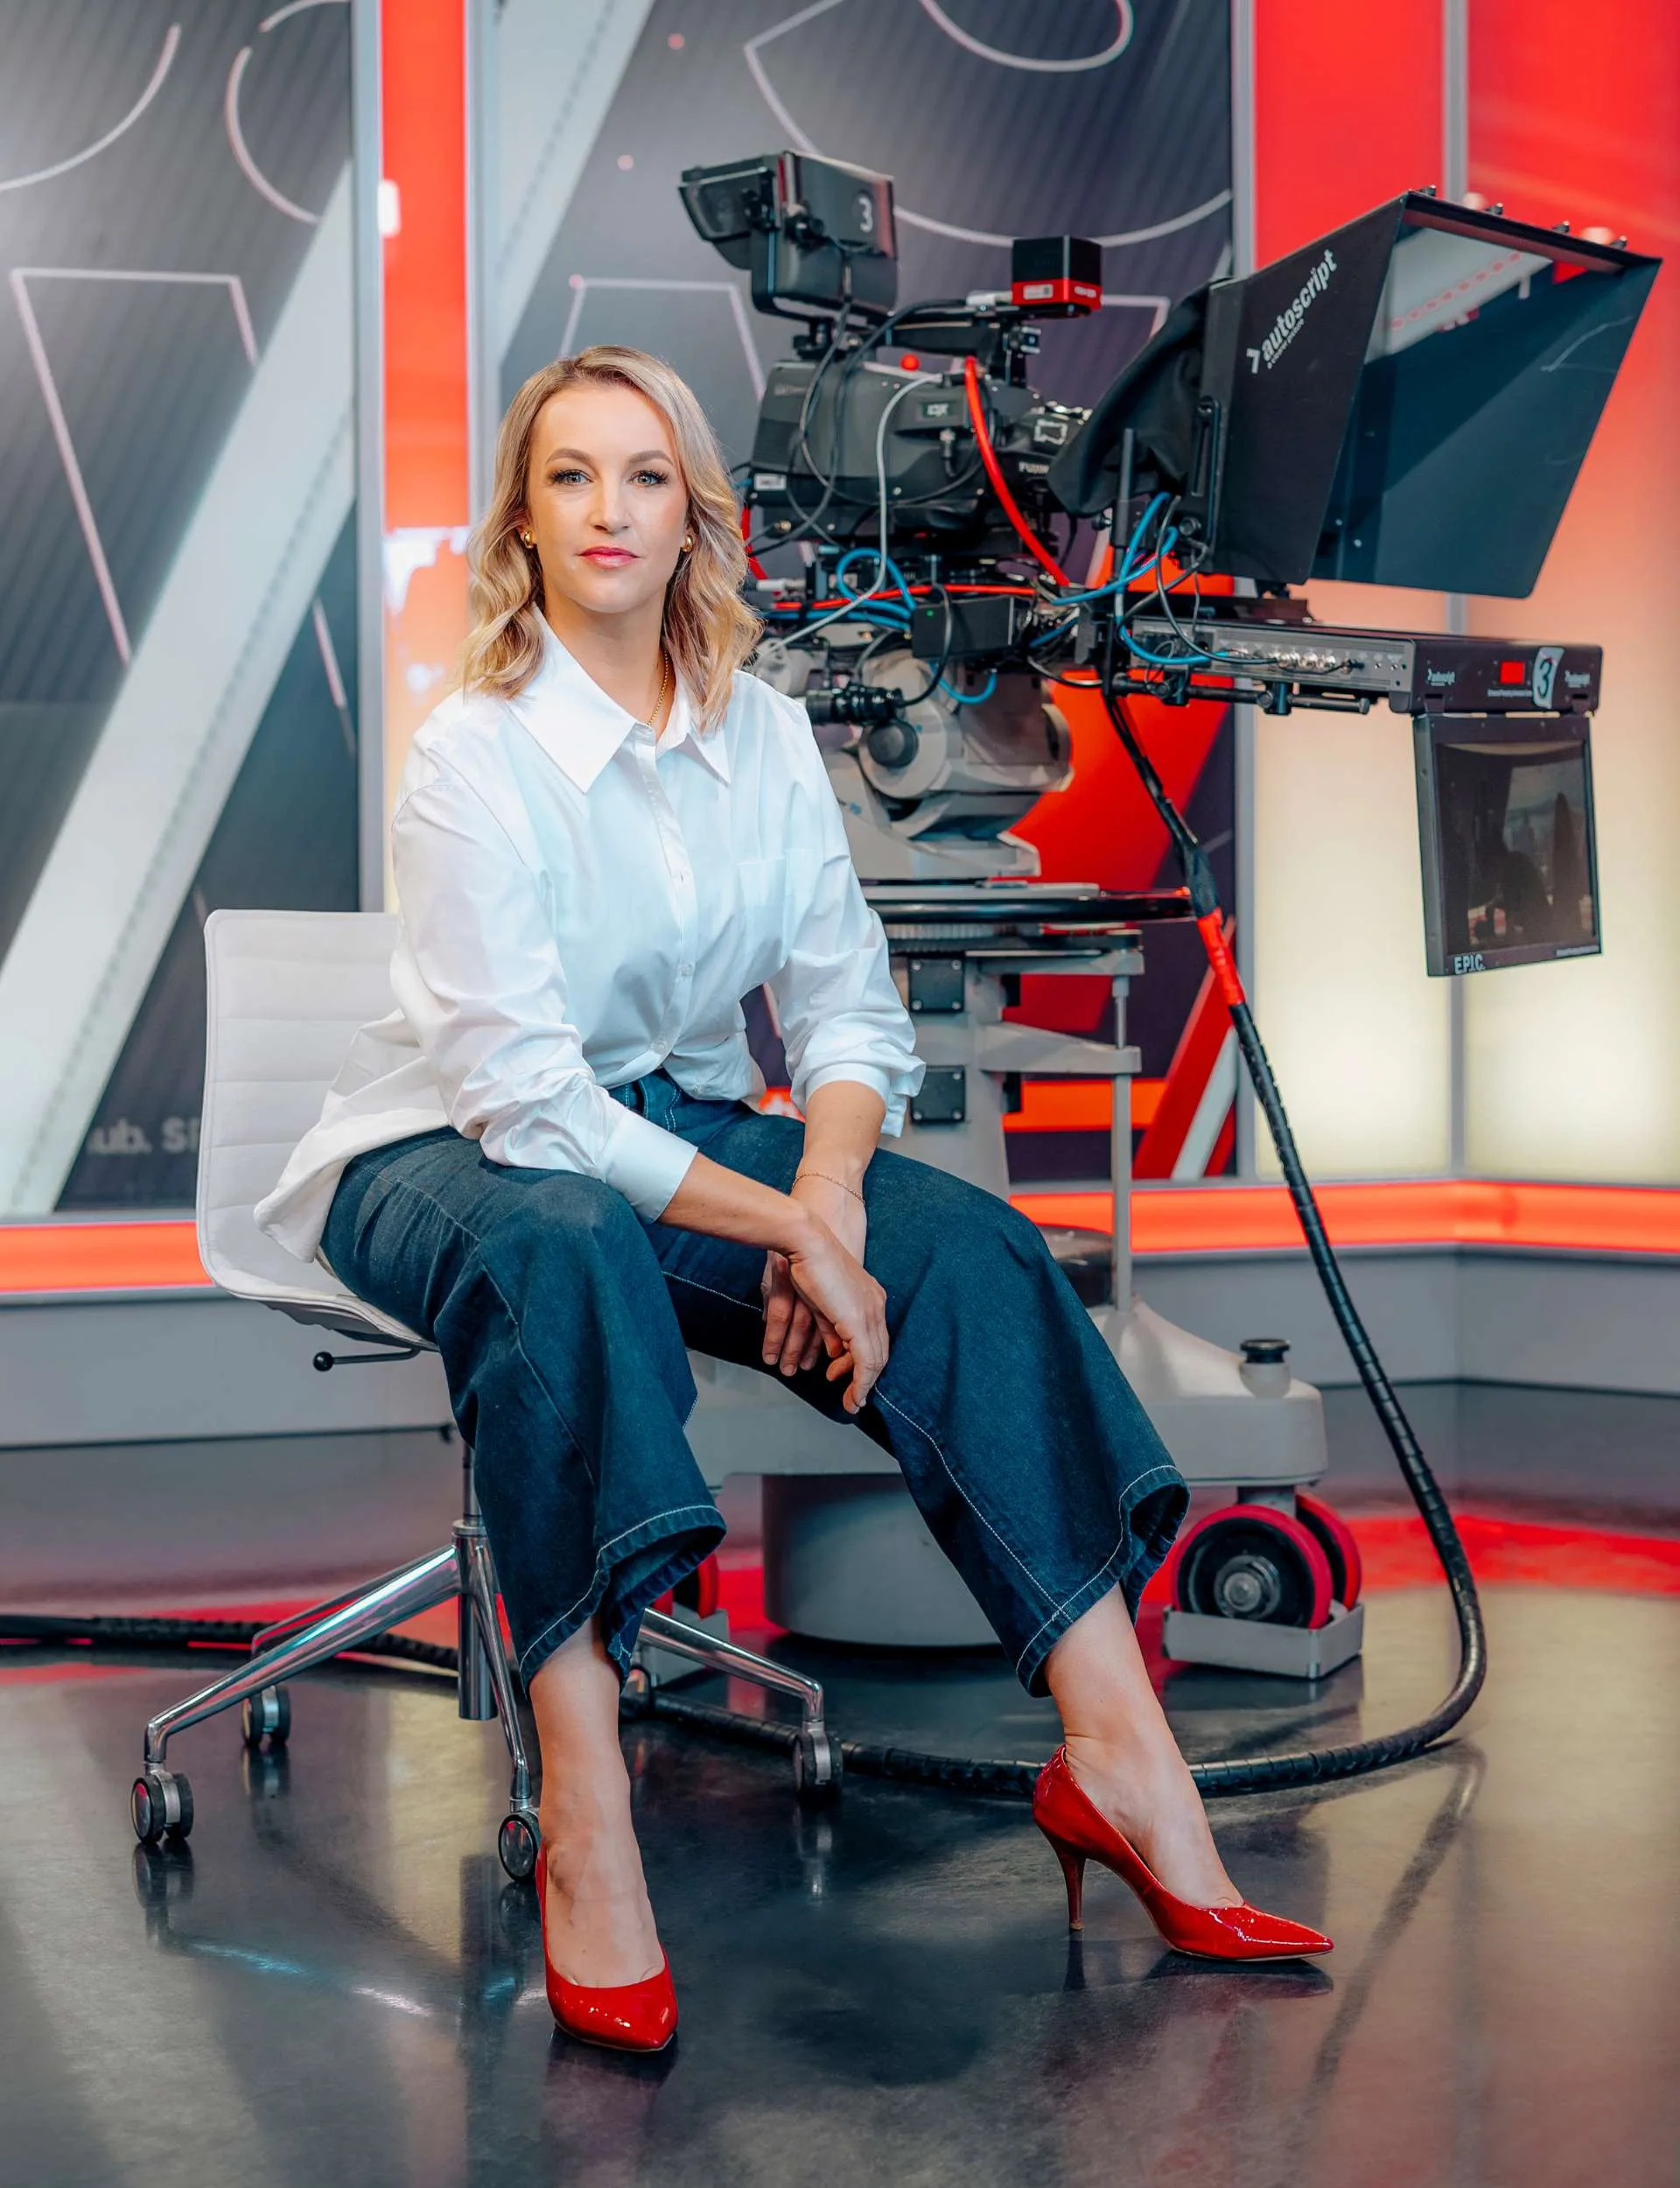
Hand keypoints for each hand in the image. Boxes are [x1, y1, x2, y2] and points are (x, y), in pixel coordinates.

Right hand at [762, 1194, 886, 1414]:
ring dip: (862, 1385)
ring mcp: (870, 1312)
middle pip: (879, 1351)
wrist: (806, 1240)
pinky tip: (853, 1395)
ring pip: (875, 1360)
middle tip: (851, 1396)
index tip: (842, 1374)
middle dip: (865, 1379)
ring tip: (851, 1402)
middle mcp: (876, 1305)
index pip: (875, 1337)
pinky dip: (861, 1382)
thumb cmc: (807, 1262)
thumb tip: (836, 1351)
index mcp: (869, 1297)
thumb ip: (831, 1325)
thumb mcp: (822, 1301)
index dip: (862, 1361)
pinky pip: (866, 1361)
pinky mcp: (859, 1320)